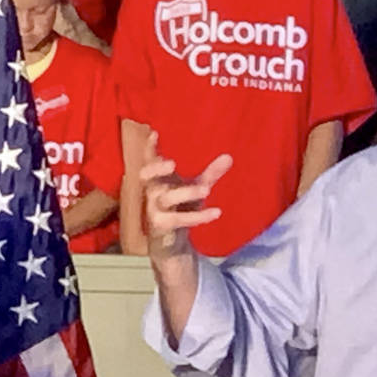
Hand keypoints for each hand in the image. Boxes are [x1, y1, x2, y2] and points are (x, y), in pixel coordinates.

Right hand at [138, 130, 229, 261]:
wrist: (171, 243)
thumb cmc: (181, 208)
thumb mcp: (197, 188)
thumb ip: (210, 174)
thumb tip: (229, 157)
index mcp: (158, 179)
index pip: (149, 160)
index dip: (150, 148)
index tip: (155, 133)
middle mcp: (152, 192)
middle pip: (146, 176)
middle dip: (156, 168)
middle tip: (172, 163)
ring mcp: (154, 210)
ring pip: (166, 198)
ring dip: (186, 193)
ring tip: (206, 189)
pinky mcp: (162, 226)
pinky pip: (179, 220)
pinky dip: (198, 216)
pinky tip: (216, 212)